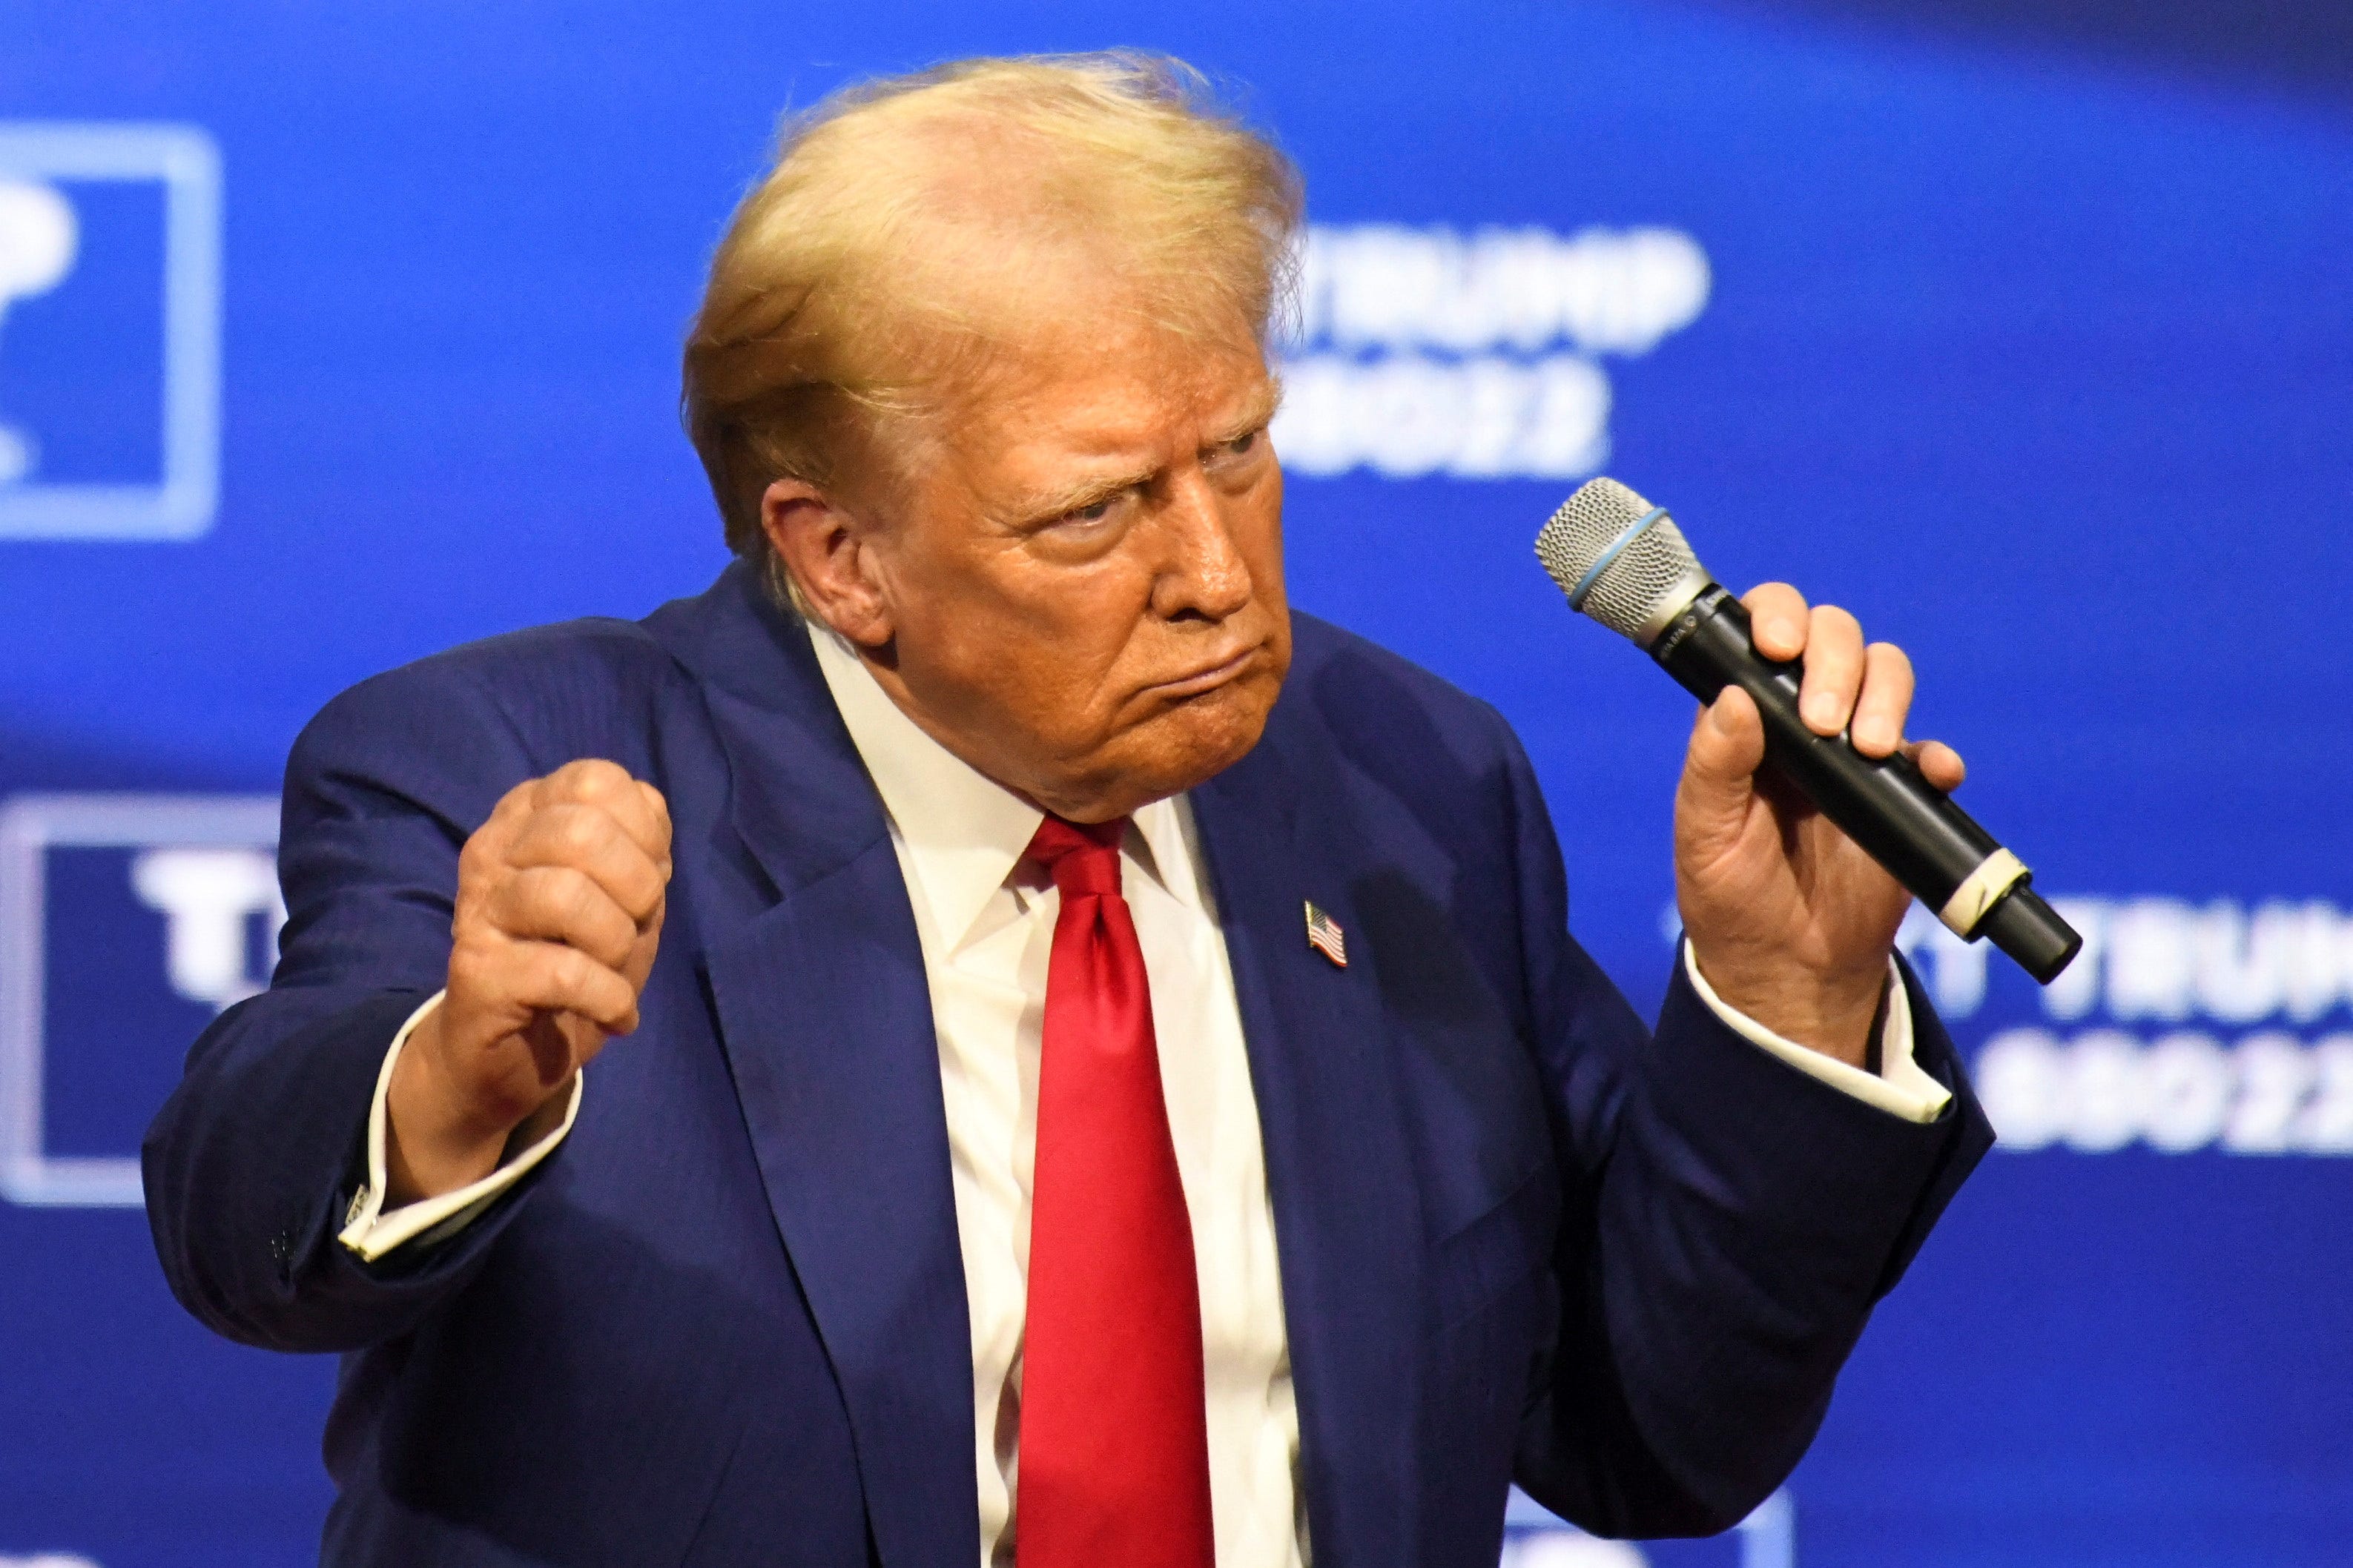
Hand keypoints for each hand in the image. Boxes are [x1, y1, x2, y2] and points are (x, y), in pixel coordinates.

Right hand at [386, 760, 671, 1202]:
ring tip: (613, 971)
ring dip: (616, 943)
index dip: (644, 832)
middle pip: (582, 831)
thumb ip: (641, 842)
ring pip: (566, 896)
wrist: (515, 1054)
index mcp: (527, 814)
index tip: (646, 880)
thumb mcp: (626, 895)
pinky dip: (610, 998)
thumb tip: (650, 809)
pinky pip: (564, 971)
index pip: (597, 781)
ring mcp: (478, 907)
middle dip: (637, 887)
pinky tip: (615, 1014)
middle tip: (634, 928)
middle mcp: (492, 847)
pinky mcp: (476, 971)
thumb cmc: (579, 959)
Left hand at [1674, 584, 1965, 1067]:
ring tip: (1866, 750)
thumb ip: (1714, 767)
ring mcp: (1855, 750)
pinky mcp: (1900, 793)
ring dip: (1884, 695)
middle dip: (1836, 661)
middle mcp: (1801, 718)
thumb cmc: (1730, 896)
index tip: (1776, 646)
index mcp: (1745, 718)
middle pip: (1834, 638)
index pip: (1763, 633)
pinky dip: (1936, 755)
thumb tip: (1734, 697)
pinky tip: (1930, 773)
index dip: (1776, 617)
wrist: (1788, 967)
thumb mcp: (1703, 836)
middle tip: (1824, 722)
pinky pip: (1929, 754)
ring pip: (1887, 675)